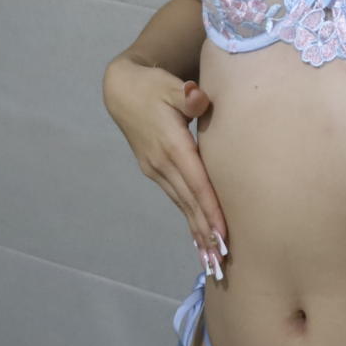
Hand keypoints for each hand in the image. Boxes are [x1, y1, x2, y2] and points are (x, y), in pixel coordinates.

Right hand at [101, 57, 225, 275]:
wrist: (122, 91)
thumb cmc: (153, 86)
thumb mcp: (170, 84)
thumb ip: (186, 94)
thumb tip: (198, 97)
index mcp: (171, 145)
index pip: (196, 182)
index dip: (210, 208)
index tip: (223, 233)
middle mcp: (162, 163)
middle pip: (189, 202)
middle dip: (206, 232)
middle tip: (222, 260)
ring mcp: (156, 170)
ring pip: (182, 205)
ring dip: (198, 232)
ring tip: (213, 258)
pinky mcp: (155, 171)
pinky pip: (176, 199)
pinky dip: (189, 219)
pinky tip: (199, 237)